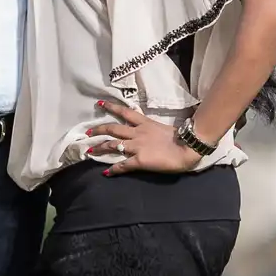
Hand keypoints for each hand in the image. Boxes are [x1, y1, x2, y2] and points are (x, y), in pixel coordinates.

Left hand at [85, 98, 201, 175]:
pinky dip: (113, 169)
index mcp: (145, 123)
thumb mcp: (162, 129)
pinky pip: (123, 165)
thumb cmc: (181, 138)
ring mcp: (137, 146)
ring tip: (90, 151)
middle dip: (98, 129)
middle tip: (87, 132)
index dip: (112, 108)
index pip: (125, 112)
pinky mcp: (139, 160)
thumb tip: (147, 132)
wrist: (188, 148)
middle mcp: (138, 133)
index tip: (101, 104)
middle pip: (113, 129)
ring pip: (113, 145)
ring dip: (100, 147)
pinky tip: (106, 172)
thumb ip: (151, 129)